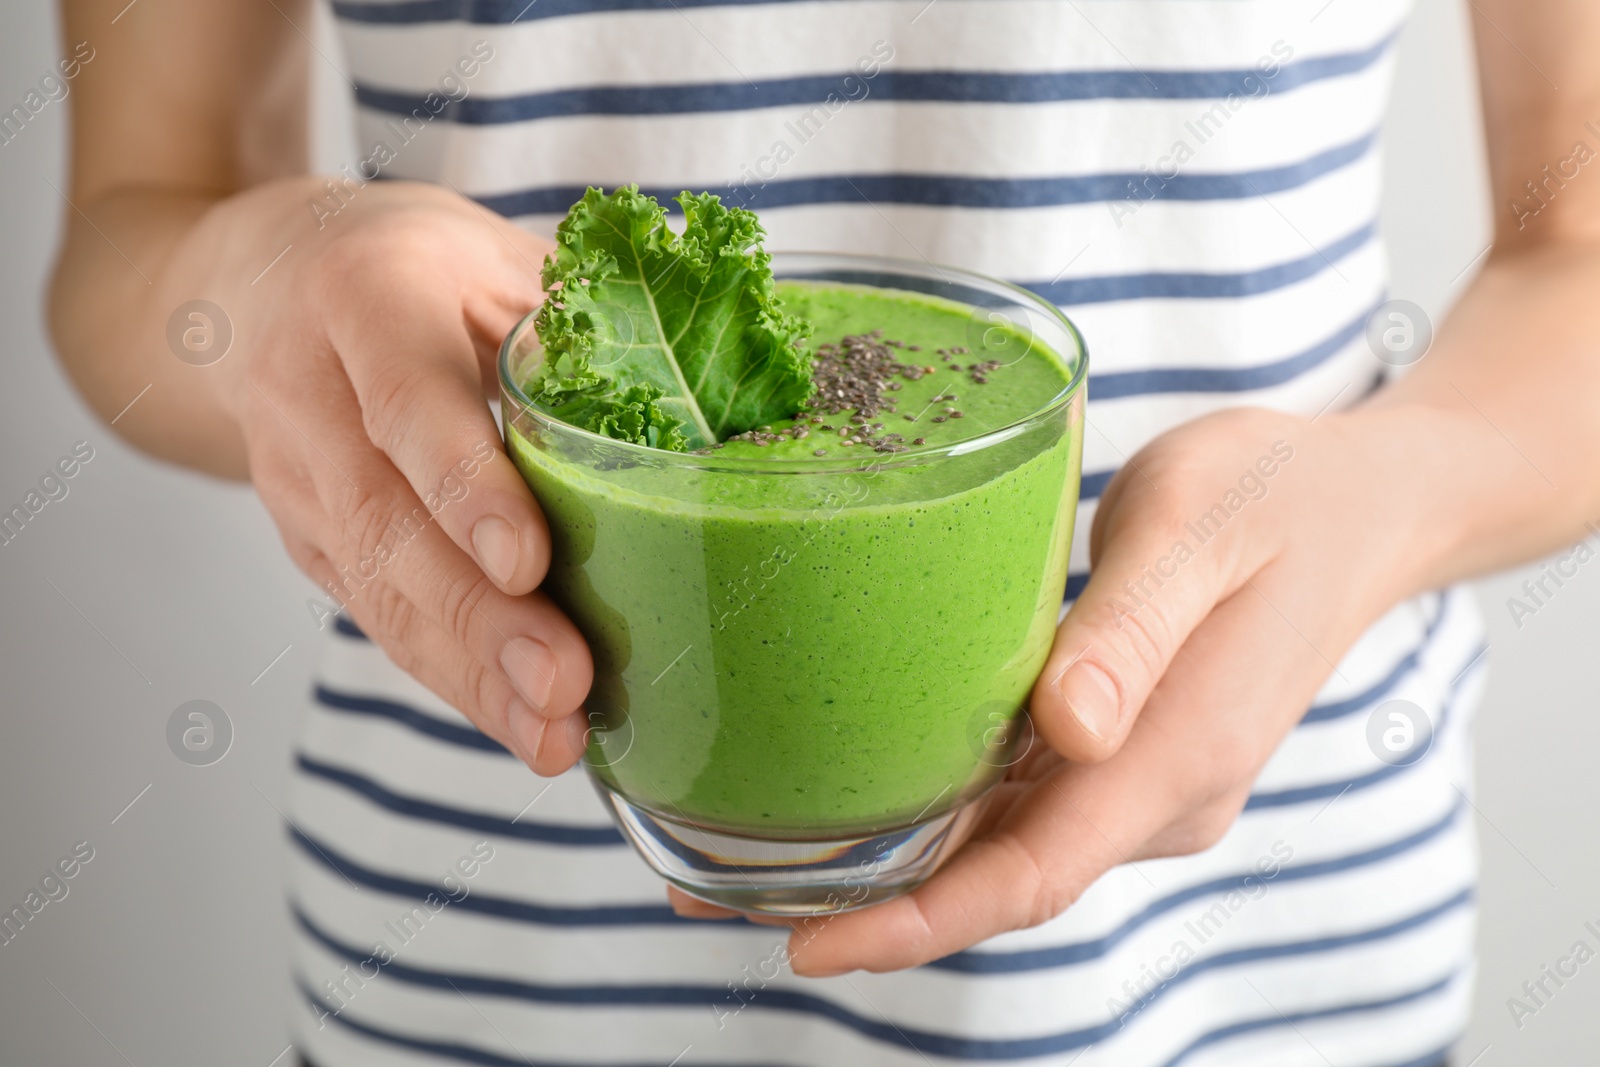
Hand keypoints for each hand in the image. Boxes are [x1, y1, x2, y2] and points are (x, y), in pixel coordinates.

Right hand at [210, 181, 592, 773]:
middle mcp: (309, 391)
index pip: (409, 399)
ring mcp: (297, 478)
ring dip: (469, 675)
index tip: (527, 564)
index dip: (465, 486)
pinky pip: (380, 618)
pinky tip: (520, 722)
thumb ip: (583, 319)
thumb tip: (733, 389)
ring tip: (553, 734)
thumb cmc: (421, 269)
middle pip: (389, 522)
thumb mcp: (497, 257)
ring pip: (378, 590)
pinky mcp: (308, 543)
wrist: (269, 282)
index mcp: (365, 294)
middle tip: (563, 686)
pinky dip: (453, 678)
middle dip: (479, 619)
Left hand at [671, 405, 1428, 971]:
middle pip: (996, 881)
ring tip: (748, 856)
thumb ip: (1135, 629)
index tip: (809, 943)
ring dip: (885, 865)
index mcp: (1178, 754)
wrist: (1360, 505)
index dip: (918, 922)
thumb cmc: (1278, 499)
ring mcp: (1138, 778)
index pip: (1033, 874)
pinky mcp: (1119, 749)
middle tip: (716, 895)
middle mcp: (1154, 792)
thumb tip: (1073, 729)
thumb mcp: (1201, 533)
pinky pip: (1015, 805)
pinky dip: (930, 815)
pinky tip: (853, 792)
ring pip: (998, 850)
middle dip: (866, 904)